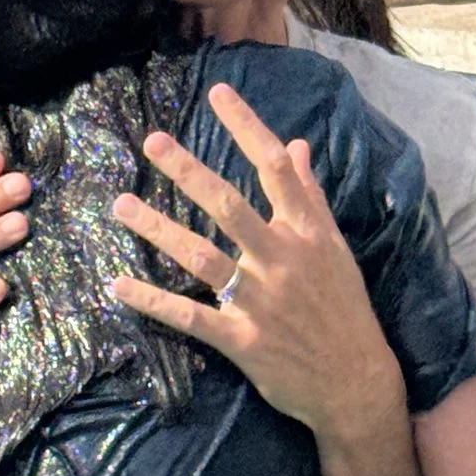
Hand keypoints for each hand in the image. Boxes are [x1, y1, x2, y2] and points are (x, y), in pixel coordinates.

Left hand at [111, 78, 402, 445]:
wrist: (356, 382)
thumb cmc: (344, 310)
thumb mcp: (334, 248)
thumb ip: (309, 196)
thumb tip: (296, 145)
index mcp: (307, 232)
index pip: (274, 167)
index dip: (247, 127)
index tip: (218, 93)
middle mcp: (282, 259)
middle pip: (228, 205)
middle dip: (188, 170)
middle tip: (153, 141)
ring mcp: (260, 301)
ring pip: (201, 256)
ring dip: (158, 229)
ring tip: (121, 205)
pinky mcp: (241, 340)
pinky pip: (189, 315)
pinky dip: (153, 300)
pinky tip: (119, 284)